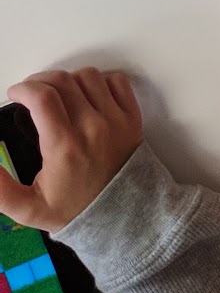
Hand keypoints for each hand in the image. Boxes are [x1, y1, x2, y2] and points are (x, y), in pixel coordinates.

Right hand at [0, 70, 141, 230]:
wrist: (119, 216)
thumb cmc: (73, 209)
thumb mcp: (28, 208)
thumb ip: (1, 190)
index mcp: (64, 146)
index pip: (42, 98)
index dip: (23, 89)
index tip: (15, 93)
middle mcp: (92, 127)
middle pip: (62, 81)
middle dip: (39, 81)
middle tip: (31, 92)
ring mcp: (116, 119)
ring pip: (89, 76)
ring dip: (68, 79)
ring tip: (58, 93)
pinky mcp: (133, 116)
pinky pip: (117, 81)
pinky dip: (100, 81)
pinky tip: (87, 94)